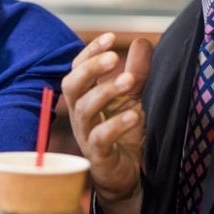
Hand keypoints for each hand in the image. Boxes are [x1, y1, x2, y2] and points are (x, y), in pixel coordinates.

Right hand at [61, 33, 151, 213]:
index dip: (90, 52)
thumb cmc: (120, 133)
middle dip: (91, 68)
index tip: (110, 37)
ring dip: (106, 92)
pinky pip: (100, 138)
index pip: (78, 68)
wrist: (122, 175)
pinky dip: (116, 125)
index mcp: (84, 96)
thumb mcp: (131, 98)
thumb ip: (136, 71)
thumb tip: (141, 40)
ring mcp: (85, 134)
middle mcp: (79, 113)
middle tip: (114, 56)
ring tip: (130, 81)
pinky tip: (133, 115)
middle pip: (72, 85)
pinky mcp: (97, 155)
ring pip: (85, 109)